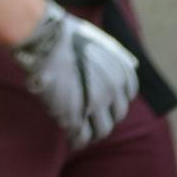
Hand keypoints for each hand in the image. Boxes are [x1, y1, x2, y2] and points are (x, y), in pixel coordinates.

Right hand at [12, 0, 138, 148]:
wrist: (45, 40)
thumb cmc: (66, 34)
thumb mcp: (100, 40)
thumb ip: (115, 56)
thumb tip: (131, 65)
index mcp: (121, 73)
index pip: (126, 96)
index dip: (114, 101)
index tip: (104, 104)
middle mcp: (113, 91)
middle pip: (116, 115)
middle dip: (105, 118)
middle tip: (92, 121)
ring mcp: (94, 104)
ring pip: (101, 130)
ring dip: (93, 134)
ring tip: (82, 137)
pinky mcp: (74, 114)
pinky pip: (80, 135)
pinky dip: (77, 140)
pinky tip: (72, 141)